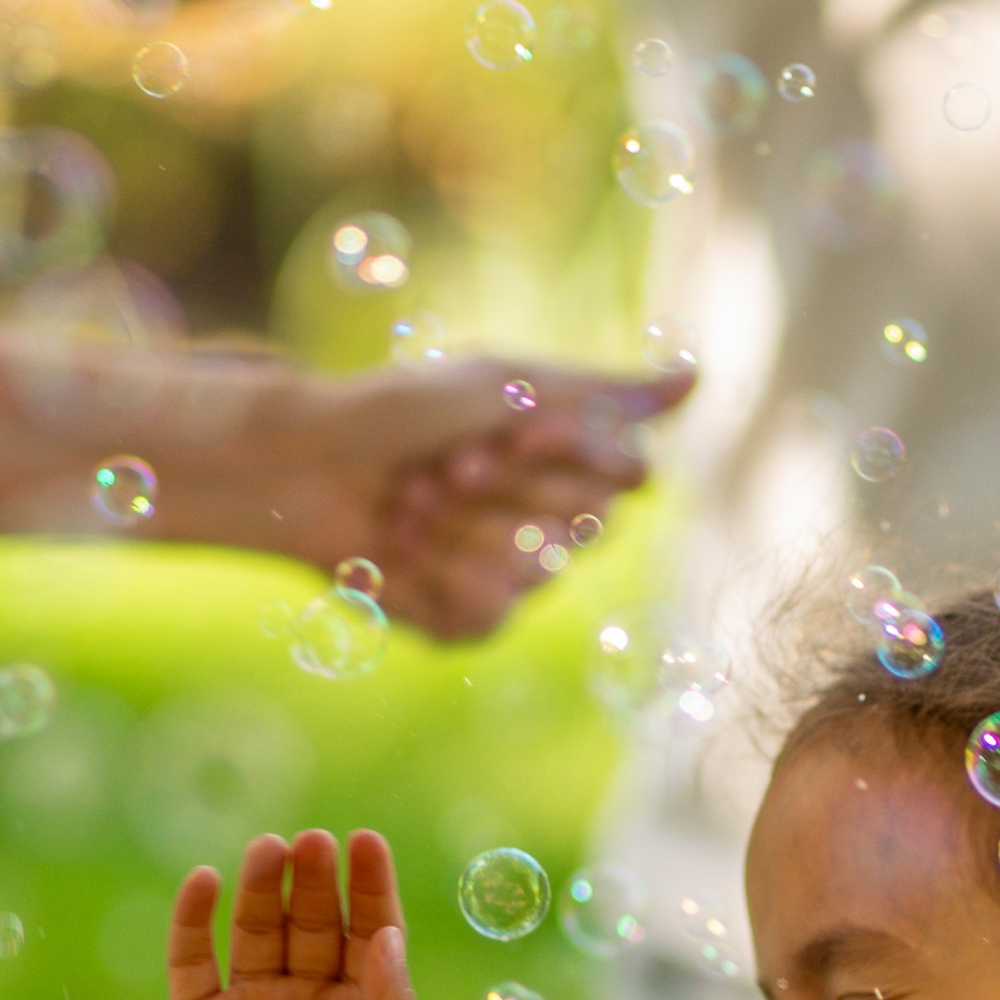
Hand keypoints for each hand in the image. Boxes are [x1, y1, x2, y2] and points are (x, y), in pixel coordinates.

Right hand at [164, 828, 410, 999]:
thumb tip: (390, 937)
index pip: (370, 934)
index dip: (370, 887)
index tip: (367, 843)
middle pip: (313, 921)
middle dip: (314, 880)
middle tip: (312, 843)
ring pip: (256, 929)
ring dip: (261, 888)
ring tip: (268, 851)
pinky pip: (193, 958)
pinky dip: (194, 919)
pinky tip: (204, 881)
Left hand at [275, 359, 693, 638]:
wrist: (303, 465)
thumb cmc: (399, 408)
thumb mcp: (502, 382)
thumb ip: (602, 394)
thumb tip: (696, 380)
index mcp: (568, 458)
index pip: (623, 478)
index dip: (559, 457)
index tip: (501, 429)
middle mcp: (550, 520)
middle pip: (580, 531)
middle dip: (499, 491)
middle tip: (439, 465)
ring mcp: (512, 575)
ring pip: (533, 576)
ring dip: (457, 533)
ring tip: (406, 502)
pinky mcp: (466, 619)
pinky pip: (488, 616)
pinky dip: (435, 579)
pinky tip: (397, 550)